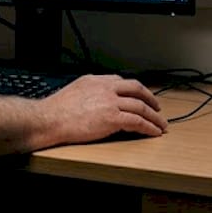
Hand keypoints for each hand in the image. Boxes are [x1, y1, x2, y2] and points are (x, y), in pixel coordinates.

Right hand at [39, 75, 167, 143]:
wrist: (50, 119)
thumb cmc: (57, 110)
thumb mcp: (75, 90)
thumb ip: (89, 91)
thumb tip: (96, 100)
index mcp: (96, 80)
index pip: (122, 82)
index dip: (135, 90)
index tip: (140, 96)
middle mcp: (106, 88)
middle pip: (137, 89)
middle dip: (150, 99)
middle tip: (157, 108)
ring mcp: (110, 102)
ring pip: (141, 106)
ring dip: (154, 117)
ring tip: (161, 125)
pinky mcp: (112, 118)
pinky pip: (138, 122)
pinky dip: (149, 127)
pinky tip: (153, 132)